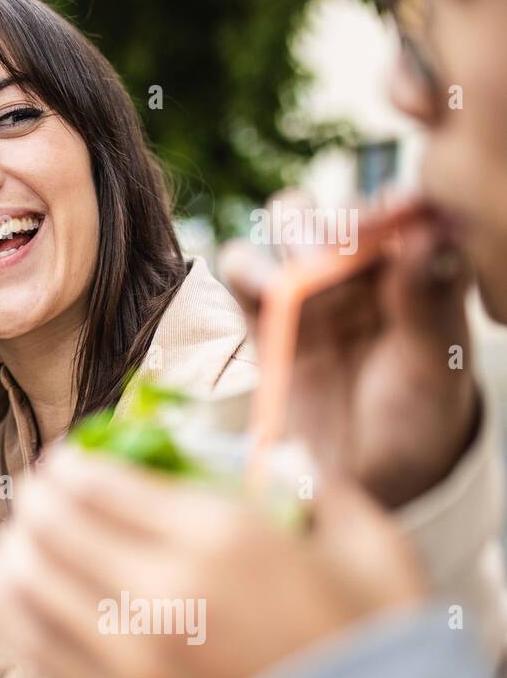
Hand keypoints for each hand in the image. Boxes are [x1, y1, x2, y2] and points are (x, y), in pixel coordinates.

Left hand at [0, 448, 424, 677]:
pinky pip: (35, 642)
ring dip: (12, 544)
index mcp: (219, 537)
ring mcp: (132, 656)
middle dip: (36, 498)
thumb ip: (310, 482)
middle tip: (41, 493)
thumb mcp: (365, 545)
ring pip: (27, 579)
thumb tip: (270, 450)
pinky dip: (5, 601)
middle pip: (50, 523)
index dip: (68, 464)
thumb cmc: (369, 647)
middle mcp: (161, 591)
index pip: (94, 481)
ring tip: (16, 532)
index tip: (69, 463)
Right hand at [222, 196, 476, 507]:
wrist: (372, 472)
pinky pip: (240, 272)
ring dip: (287, 237)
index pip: (397, 207)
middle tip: (337, 256)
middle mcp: (359, 265)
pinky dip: (244, 267)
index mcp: (412, 264)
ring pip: (284, 222)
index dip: (389, 205)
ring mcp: (309, 287)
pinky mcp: (263, 315)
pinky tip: (264, 291)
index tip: (392, 219)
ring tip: (297, 280)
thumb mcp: (437, 365)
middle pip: (332, 206)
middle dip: (329, 220)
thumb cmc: (420, 414)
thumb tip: (428, 232)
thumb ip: (430, 299)